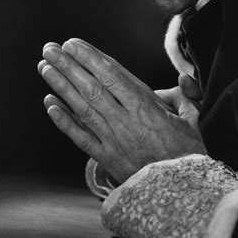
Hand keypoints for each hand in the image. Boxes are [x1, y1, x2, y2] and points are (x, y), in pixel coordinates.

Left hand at [38, 38, 205, 183]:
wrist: (180, 194)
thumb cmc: (187, 154)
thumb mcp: (193, 120)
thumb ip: (185, 96)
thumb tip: (183, 79)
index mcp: (145, 108)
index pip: (112, 76)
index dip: (90, 58)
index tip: (73, 44)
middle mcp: (124, 121)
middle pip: (91, 88)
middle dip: (68, 66)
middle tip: (49, 48)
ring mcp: (112, 140)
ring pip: (82, 108)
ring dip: (61, 87)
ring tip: (45, 68)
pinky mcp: (106, 158)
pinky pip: (80, 137)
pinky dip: (63, 121)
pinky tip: (49, 104)